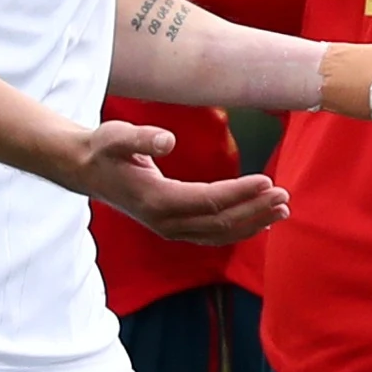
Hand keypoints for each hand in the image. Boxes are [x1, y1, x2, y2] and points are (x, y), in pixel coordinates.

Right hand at [65, 120, 287, 245]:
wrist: (87, 171)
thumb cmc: (104, 149)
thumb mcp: (115, 136)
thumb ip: (141, 138)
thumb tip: (168, 139)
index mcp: (155, 200)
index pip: (208, 201)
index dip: (239, 193)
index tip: (267, 182)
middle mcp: (165, 222)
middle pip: (220, 222)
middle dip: (255, 210)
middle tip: (284, 197)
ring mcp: (171, 229)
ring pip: (220, 233)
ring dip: (253, 222)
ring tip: (282, 209)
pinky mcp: (176, 229)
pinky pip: (213, 235)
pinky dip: (240, 229)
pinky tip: (263, 220)